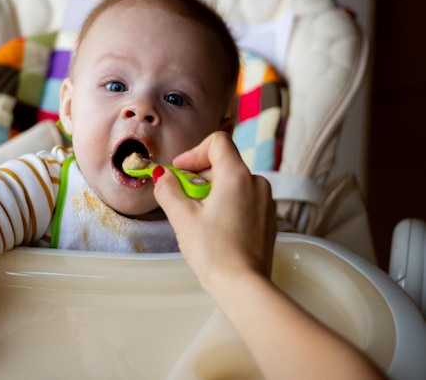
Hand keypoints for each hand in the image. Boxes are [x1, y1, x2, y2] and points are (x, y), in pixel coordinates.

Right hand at [152, 131, 275, 291]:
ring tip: (197, 216)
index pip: (218, 142)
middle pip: (224, 163)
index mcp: (237, 176)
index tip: (180, 172)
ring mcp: (266, 202)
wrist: (243, 286)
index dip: (194, 152)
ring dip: (212, 191)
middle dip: (199, 176)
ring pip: (234, 183)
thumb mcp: (182, 218)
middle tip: (182, 198)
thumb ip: (168, 190)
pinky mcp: (268, 219)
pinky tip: (215, 228)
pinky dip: (227, 204)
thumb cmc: (213, 252)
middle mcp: (257, 183)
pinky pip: (244, 200)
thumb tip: (162, 176)